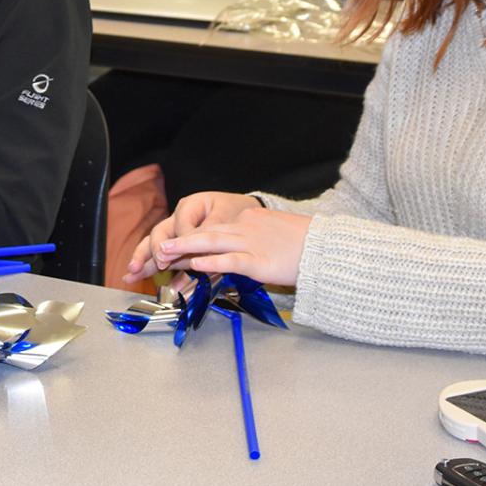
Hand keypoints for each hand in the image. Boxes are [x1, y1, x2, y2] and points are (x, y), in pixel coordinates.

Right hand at [124, 191, 256, 280]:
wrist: (246, 214)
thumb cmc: (237, 211)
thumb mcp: (227, 215)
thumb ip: (210, 231)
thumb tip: (194, 246)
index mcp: (190, 206)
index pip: (181, 226)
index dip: (182, 242)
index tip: (187, 255)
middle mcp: (180, 218)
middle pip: (159, 233)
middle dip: (149, 251)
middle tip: (143, 266)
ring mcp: (178, 233)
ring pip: (156, 245)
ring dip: (143, 260)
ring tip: (131, 273)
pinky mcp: (182, 248)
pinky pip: (167, 258)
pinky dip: (154, 269)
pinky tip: (140, 278)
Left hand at [149, 205, 311, 287]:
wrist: (326, 249)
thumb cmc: (302, 245)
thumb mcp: (272, 234)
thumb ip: (252, 238)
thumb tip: (236, 251)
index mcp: (248, 221)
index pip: (213, 227)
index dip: (190, 238)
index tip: (173, 246)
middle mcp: (246, 228)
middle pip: (206, 233)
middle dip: (180, 241)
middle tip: (159, 248)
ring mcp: (252, 244)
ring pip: (212, 243)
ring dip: (186, 249)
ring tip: (166, 254)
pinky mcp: (259, 261)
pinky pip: (230, 260)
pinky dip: (211, 262)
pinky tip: (196, 264)